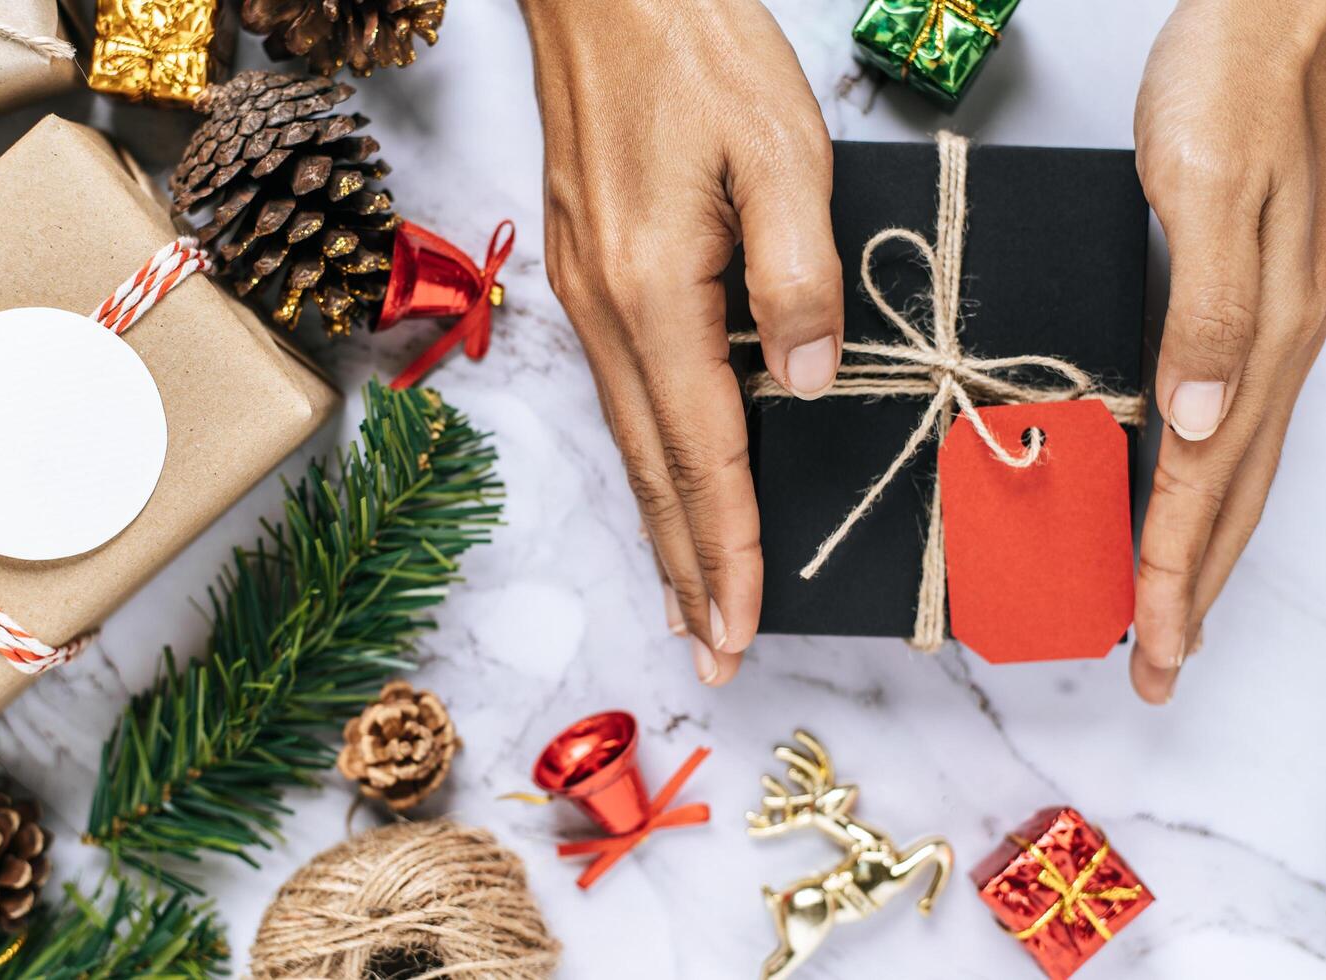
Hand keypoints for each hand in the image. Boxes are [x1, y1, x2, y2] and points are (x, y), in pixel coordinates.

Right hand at [519, 0, 841, 682]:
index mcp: (656, 291)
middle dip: (688, 570)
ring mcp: (587, 296)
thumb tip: (807, 380)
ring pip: (630, 442)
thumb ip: (799, 273)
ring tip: (687, 601)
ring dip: (662, 529)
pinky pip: (622, 398)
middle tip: (709, 653)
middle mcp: (606, 311)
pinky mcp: (589, 275)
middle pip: (652, 471)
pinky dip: (647, 464)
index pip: (701, 452)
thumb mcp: (780, 146)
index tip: (741, 626)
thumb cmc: (692, 46)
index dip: (728, 547)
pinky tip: (661, 488)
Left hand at [1131, 0, 1325, 702]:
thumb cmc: (1234, 85)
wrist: (1276, 17)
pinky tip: (1177, 499)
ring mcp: (1274, 331)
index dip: (1177, 571)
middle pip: (1233, 498)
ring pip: (1237, 470)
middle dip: (1194, 591)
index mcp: (1263, 335)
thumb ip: (1210, 304)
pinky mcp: (1257, 305)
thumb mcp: (1206, 186)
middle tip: (1159, 667)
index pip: (1208, 484)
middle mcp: (1277, 348)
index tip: (1152, 645)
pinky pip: (1231, 423)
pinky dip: (1203, 482)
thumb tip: (1198, 421)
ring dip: (1202, 549)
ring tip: (1168, 611)